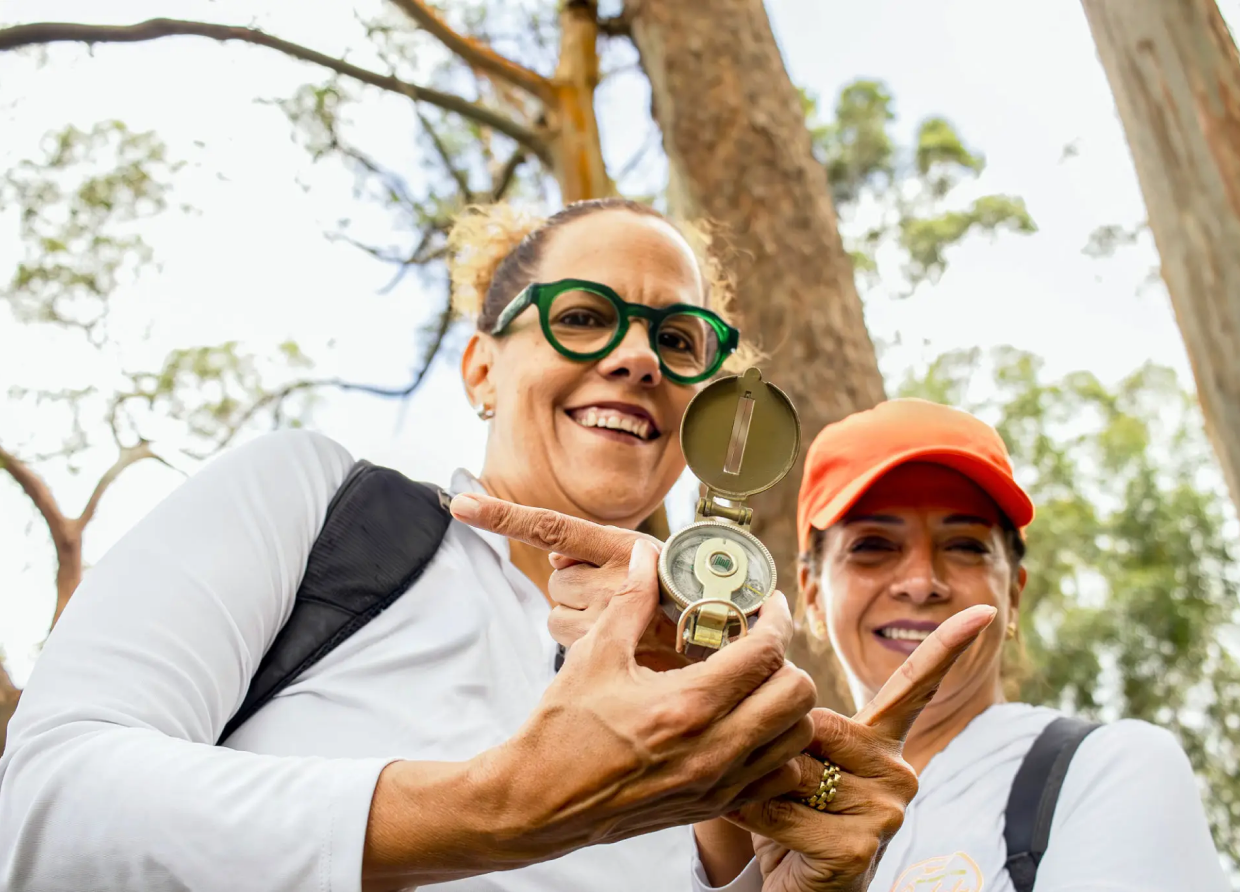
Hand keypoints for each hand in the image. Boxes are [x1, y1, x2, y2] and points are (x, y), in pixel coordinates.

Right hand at [448, 494, 817, 862]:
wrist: (539, 803)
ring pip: (797, 737)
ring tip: (755, 683)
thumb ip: (632, 600)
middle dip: (786, 659)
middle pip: (798, 695)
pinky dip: (776, 747)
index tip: (768, 604)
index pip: (766, 654)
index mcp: (686, 705)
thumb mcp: (594, 655)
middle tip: (759, 643)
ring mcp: (718, 784)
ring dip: (786, 704)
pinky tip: (746, 725)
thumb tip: (648, 554)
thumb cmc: (561, 728)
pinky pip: (778, 775)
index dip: (776, 619)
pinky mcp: (713, 806)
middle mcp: (714, 749)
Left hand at [728, 605, 997, 891]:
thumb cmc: (790, 813)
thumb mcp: (794, 756)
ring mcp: (888, 809)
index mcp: (884, 741)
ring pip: (794, 767)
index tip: (984, 613)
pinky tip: (774, 836)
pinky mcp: (861, 844)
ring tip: (779, 812)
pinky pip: (782, 810)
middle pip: (815, 723)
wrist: (793, 886)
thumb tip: (772, 664)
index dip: (948, 646)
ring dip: (763, 787)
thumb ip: (795, 718)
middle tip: (783, 787)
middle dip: (777, 750)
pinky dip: (758, 819)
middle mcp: (900, 770)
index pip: (916, 685)